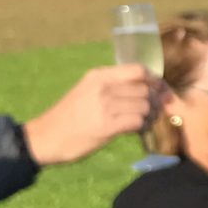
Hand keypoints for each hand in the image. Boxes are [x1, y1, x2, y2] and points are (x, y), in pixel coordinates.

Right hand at [24, 65, 159, 166]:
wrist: (46, 137)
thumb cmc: (68, 116)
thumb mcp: (86, 91)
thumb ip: (111, 86)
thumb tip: (144, 89)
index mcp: (98, 75)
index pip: (138, 70)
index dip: (154, 80)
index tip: (161, 90)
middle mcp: (102, 87)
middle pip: (144, 89)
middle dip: (155, 100)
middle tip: (156, 110)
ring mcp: (105, 106)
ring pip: (144, 106)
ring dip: (150, 115)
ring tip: (146, 121)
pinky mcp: (106, 126)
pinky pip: (138, 122)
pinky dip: (143, 126)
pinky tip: (138, 129)